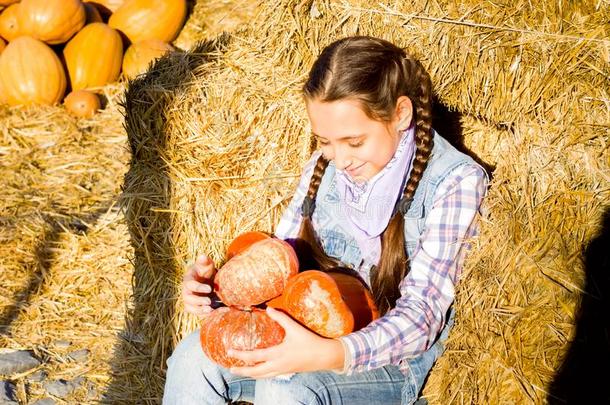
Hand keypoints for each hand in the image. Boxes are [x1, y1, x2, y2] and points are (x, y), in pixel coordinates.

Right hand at [182, 254, 216, 318]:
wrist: (204, 279)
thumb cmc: (205, 270)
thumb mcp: (206, 265)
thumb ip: (204, 261)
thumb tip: (202, 256)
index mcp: (188, 279)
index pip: (190, 284)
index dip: (198, 287)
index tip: (209, 288)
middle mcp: (186, 291)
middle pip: (188, 298)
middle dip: (198, 301)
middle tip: (209, 301)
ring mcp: (189, 299)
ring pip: (190, 307)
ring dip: (199, 310)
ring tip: (210, 310)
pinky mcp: (193, 306)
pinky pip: (195, 313)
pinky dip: (202, 314)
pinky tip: (212, 313)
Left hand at [229, 307, 344, 377]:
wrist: (324, 356)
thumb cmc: (310, 342)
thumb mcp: (295, 328)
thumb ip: (281, 318)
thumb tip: (269, 308)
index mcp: (278, 354)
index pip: (255, 356)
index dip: (241, 355)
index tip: (230, 352)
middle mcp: (278, 365)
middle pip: (256, 372)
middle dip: (242, 371)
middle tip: (230, 369)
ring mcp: (282, 370)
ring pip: (262, 376)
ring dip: (250, 374)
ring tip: (241, 371)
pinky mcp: (287, 371)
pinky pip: (269, 375)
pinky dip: (260, 374)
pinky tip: (258, 371)